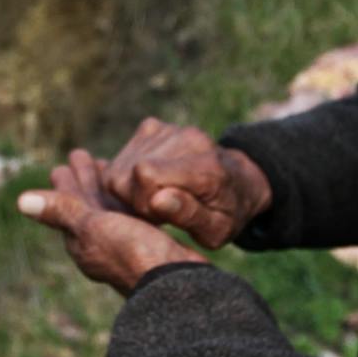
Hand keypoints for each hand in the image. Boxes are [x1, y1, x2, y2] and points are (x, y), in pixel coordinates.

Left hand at [19, 149, 208, 295]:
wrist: (178, 285)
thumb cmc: (134, 254)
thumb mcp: (94, 228)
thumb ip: (62, 212)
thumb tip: (21, 201)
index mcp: (83, 242)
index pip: (69, 205)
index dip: (67, 182)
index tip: (65, 161)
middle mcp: (102, 245)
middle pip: (89, 205)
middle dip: (84, 180)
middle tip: (81, 154)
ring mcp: (127, 245)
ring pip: (111, 209)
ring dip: (106, 186)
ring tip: (107, 165)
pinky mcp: (150, 243)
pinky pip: (133, 215)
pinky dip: (129, 198)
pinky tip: (138, 190)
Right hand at [102, 117, 271, 248]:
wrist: (239, 181)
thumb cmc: (226, 212)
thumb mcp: (217, 229)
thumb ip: (189, 215)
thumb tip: (157, 200)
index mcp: (206, 168)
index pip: (146, 174)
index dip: (143, 203)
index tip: (161, 217)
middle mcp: (187, 139)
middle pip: (126, 173)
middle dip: (135, 199)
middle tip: (161, 210)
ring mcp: (168, 129)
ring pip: (119, 168)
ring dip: (132, 189)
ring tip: (159, 197)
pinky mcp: (153, 127)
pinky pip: (121, 159)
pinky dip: (129, 177)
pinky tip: (153, 184)